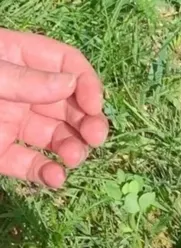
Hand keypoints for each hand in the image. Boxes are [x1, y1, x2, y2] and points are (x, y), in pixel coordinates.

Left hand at [0, 29, 107, 187]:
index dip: (86, 84)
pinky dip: (47, 174)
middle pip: (69, 105)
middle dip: (88, 122)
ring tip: (74, 158)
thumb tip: (70, 84)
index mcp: (17, 60)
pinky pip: (31, 165)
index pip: (67, 64)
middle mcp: (21, 92)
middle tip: (95, 138)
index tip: (93, 106)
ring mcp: (12, 124)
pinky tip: (56, 179)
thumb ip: (24, 79)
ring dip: (73, 149)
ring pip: (57, 137)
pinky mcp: (1, 154)